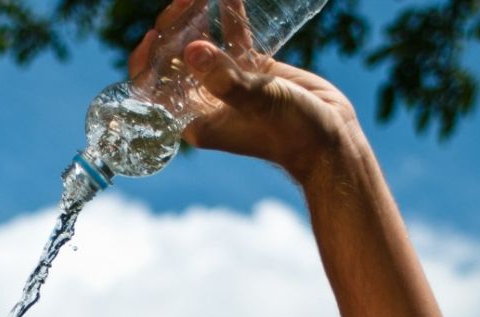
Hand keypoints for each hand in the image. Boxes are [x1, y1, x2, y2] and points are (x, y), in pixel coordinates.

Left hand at [127, 0, 361, 181]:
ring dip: (197, 19)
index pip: (156, 90)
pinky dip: (229, 17)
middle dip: (173, 30)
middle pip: (176, 61)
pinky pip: (234, 40)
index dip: (148, 62)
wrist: (331, 141)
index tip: (154, 34)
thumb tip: (193, 50)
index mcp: (196, 119)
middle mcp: (207, 102)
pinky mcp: (253, 71)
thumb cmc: (292, 133)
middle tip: (183, 2)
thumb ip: (225, 78)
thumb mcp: (257, 103)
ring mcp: (229, 85)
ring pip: (203, 46)